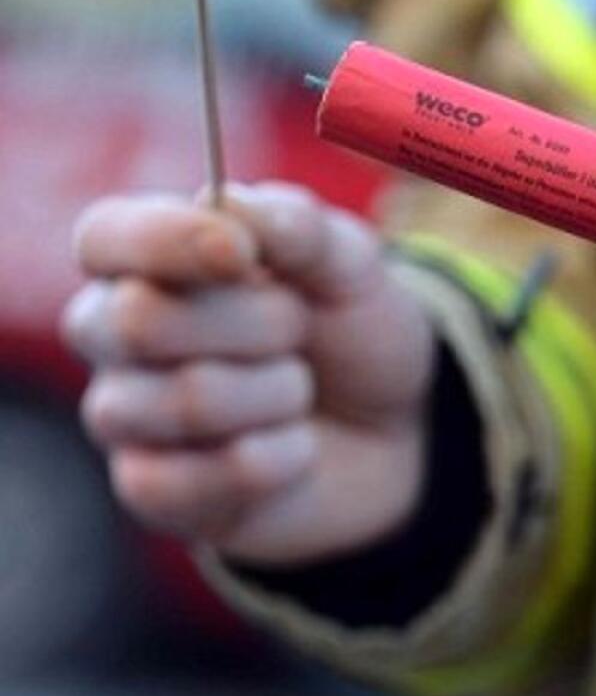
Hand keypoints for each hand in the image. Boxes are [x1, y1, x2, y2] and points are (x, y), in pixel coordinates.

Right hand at [63, 183, 436, 566]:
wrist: (391, 426)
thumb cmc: (351, 330)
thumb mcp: (350, 264)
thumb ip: (296, 226)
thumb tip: (227, 205)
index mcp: (149, 258)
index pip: (105, 238)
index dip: (168, 242)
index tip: (244, 254)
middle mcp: (115, 332)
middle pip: (140, 322)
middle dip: (258, 324)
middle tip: (299, 328)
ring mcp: (127, 414)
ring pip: (186, 401)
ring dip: (279, 393)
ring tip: (298, 388)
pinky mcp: (152, 490)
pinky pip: (192, 481)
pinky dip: (276, 459)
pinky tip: (293, 447)